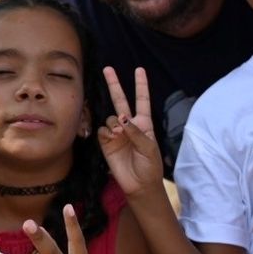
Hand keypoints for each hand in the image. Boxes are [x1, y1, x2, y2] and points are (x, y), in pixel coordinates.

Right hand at [98, 67, 164, 202]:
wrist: (139, 185)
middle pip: (120, 100)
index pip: (142, 100)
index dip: (141, 85)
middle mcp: (129, 125)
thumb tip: (122, 118)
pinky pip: (102, 131)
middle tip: (107, 69)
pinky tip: (112, 139)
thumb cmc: (150, 166)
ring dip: (114, 123)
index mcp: (144, 123)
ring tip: (120, 135)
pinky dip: (106, 133)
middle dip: (114, 84)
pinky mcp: (106, 143)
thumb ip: (136, 131)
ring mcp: (116, 133)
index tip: (139, 70)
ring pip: (110, 118)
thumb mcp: (149, 148)